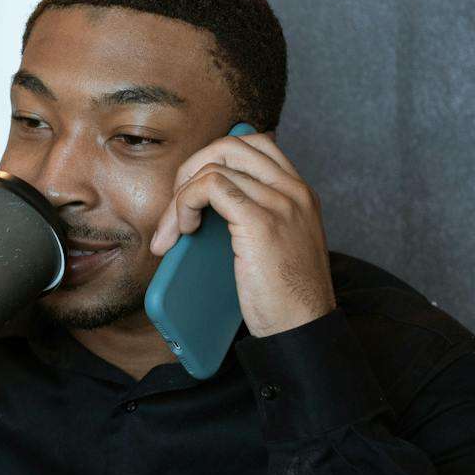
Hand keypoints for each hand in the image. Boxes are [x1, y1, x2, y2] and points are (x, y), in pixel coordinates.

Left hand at [148, 132, 336, 337]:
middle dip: (191, 170)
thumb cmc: (284, 299)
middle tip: (175, 209)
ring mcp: (280, 203)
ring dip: (179, 196)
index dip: (214, 160)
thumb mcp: (276, 246)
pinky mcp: (260, 221)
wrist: (303, 330)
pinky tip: (181, 232)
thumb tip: (201, 208)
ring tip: (171, 231)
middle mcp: (293, 191)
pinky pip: (209, 187)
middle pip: (230, 145)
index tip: (195, 193)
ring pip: (213, 167)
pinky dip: (184, 204)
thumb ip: (253, 218)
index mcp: (299, 193)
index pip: (254, 145)